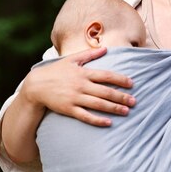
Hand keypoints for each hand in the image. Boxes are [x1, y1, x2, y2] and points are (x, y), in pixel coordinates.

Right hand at [19, 47, 135, 125]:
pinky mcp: (69, 109)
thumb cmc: (55, 71)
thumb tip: (106, 48)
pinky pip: (85, 116)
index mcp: (83, 72)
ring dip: (113, 108)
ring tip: (126, 111)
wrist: (35, 85)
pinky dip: (97, 120)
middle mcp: (81, 85)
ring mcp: (75, 98)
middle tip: (134, 101)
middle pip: (105, 91)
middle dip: (121, 97)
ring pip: (98, 104)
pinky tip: (108, 123)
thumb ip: (89, 54)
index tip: (132, 83)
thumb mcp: (71, 59)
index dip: (120, 79)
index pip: (106, 76)